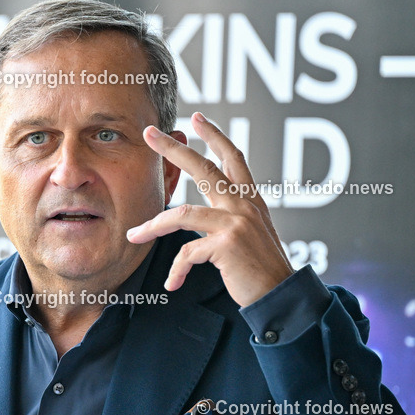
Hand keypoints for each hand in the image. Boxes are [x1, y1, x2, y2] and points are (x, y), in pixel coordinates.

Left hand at [126, 112, 292, 306]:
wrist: (281, 296)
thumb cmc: (260, 269)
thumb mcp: (250, 234)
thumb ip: (231, 218)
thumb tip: (204, 213)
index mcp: (250, 200)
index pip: (232, 158)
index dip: (214, 136)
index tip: (196, 118)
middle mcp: (243, 205)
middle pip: (203, 167)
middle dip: (173, 148)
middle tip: (150, 133)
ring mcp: (236, 223)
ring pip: (182, 214)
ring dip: (153, 226)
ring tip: (134, 236)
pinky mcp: (227, 244)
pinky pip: (187, 253)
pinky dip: (176, 270)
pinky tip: (172, 283)